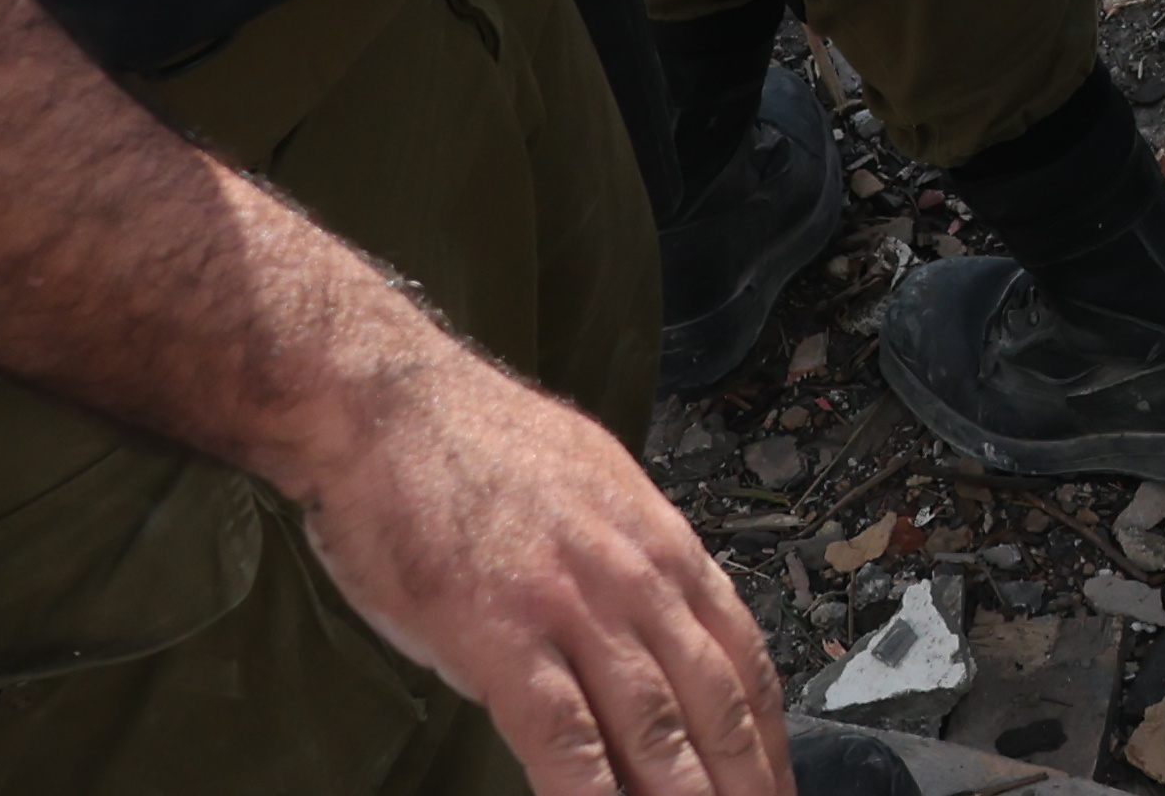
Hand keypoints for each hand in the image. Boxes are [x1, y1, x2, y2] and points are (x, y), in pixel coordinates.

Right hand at [280, 338, 784, 794]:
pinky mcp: (502, 638)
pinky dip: (593, 795)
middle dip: (745, 780)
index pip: (742, 655)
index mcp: (662, 543)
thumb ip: (634, 560)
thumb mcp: (594, 487)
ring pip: (656, 727)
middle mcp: (636, 577)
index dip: (767, 734)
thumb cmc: (476, 448)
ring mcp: (573, 609)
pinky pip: (564, 736)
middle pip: (716, 702)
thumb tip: (660, 620)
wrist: (387, 407)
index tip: (777, 781)